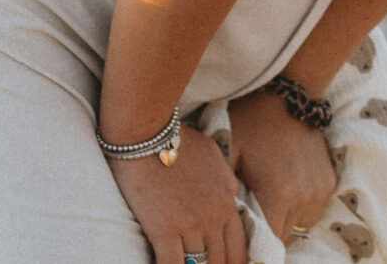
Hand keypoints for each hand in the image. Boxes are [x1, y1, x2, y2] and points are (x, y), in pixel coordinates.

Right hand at [107, 124, 248, 263]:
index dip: (235, 263)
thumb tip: (232, 196)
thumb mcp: (214, 157)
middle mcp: (214, 217)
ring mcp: (190, 225)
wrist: (148, 135)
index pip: (239, 246)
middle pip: (221, 260)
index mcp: (227, 201)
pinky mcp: (164, 230)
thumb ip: (226, 181)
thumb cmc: (179, 142)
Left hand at [227, 89, 338, 251]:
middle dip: (267, 237)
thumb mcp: (228, 158)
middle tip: (251, 227)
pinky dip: (301, 211)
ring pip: (301, 227)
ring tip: (269, 211)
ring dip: (286, 225)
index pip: (266, 243)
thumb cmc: (250, 125)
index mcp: (278, 194)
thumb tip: (220, 227)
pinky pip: (314, 211)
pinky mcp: (330, 180)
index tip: (240, 244)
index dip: (251, 247)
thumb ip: (226, 196)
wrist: (286, 97)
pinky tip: (285, 198)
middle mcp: (305, 196)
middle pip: (284, 239)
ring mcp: (321, 188)